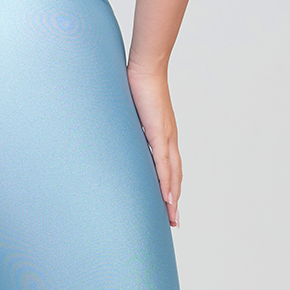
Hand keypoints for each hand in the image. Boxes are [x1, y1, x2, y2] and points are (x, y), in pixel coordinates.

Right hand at [126, 61, 181, 225]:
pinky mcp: (159, 133)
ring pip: (172, 174)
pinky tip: (168, 197)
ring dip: (172, 197)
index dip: (169, 186)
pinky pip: (164, 164)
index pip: (169, 166)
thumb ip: (126, 125)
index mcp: (163, 134)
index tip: (168, 205)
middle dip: (173, 200)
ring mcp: (166, 137)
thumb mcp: (130, 112)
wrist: (146, 68)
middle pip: (174, 176)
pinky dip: (167, 182)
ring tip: (171, 217)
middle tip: (173, 222)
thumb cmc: (136, 84)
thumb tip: (115, 133)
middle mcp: (169, 138)